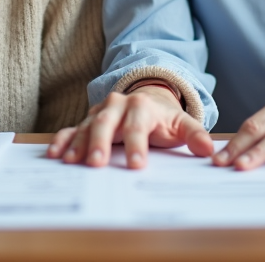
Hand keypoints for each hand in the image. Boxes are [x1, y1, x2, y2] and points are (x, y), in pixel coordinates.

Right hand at [46, 84, 212, 169]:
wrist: (147, 97)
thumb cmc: (164, 118)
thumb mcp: (182, 123)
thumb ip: (196, 135)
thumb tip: (209, 150)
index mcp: (142, 106)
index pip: (138, 127)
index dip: (137, 146)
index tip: (137, 165)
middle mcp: (117, 105)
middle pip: (106, 123)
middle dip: (100, 143)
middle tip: (96, 164)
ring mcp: (100, 112)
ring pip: (86, 126)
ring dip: (78, 144)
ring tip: (71, 162)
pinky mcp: (87, 120)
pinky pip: (72, 129)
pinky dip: (63, 140)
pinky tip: (55, 154)